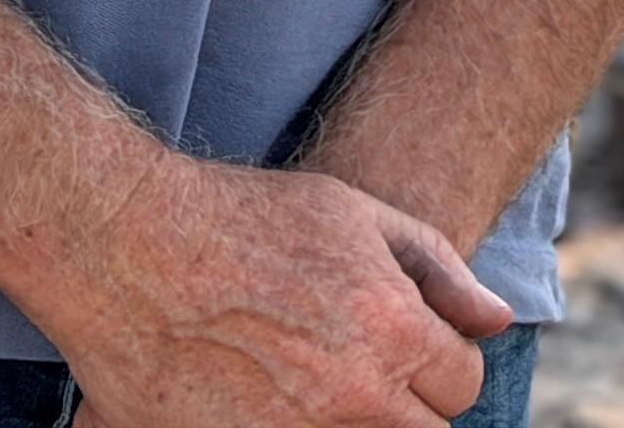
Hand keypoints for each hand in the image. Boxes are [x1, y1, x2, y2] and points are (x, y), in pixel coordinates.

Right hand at [49, 150, 512, 427]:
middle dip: (406, 405)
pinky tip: (266, 397)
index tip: (408, 345)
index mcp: (393, 332)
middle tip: (360, 368)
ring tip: (311, 378)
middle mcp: (354, 397)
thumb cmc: (244, 219)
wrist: (128, 246)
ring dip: (354, 420)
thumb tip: (495, 321)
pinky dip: (293, 427)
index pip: (461, 384)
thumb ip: (437, 271)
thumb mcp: (355, 216)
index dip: (439, 361)